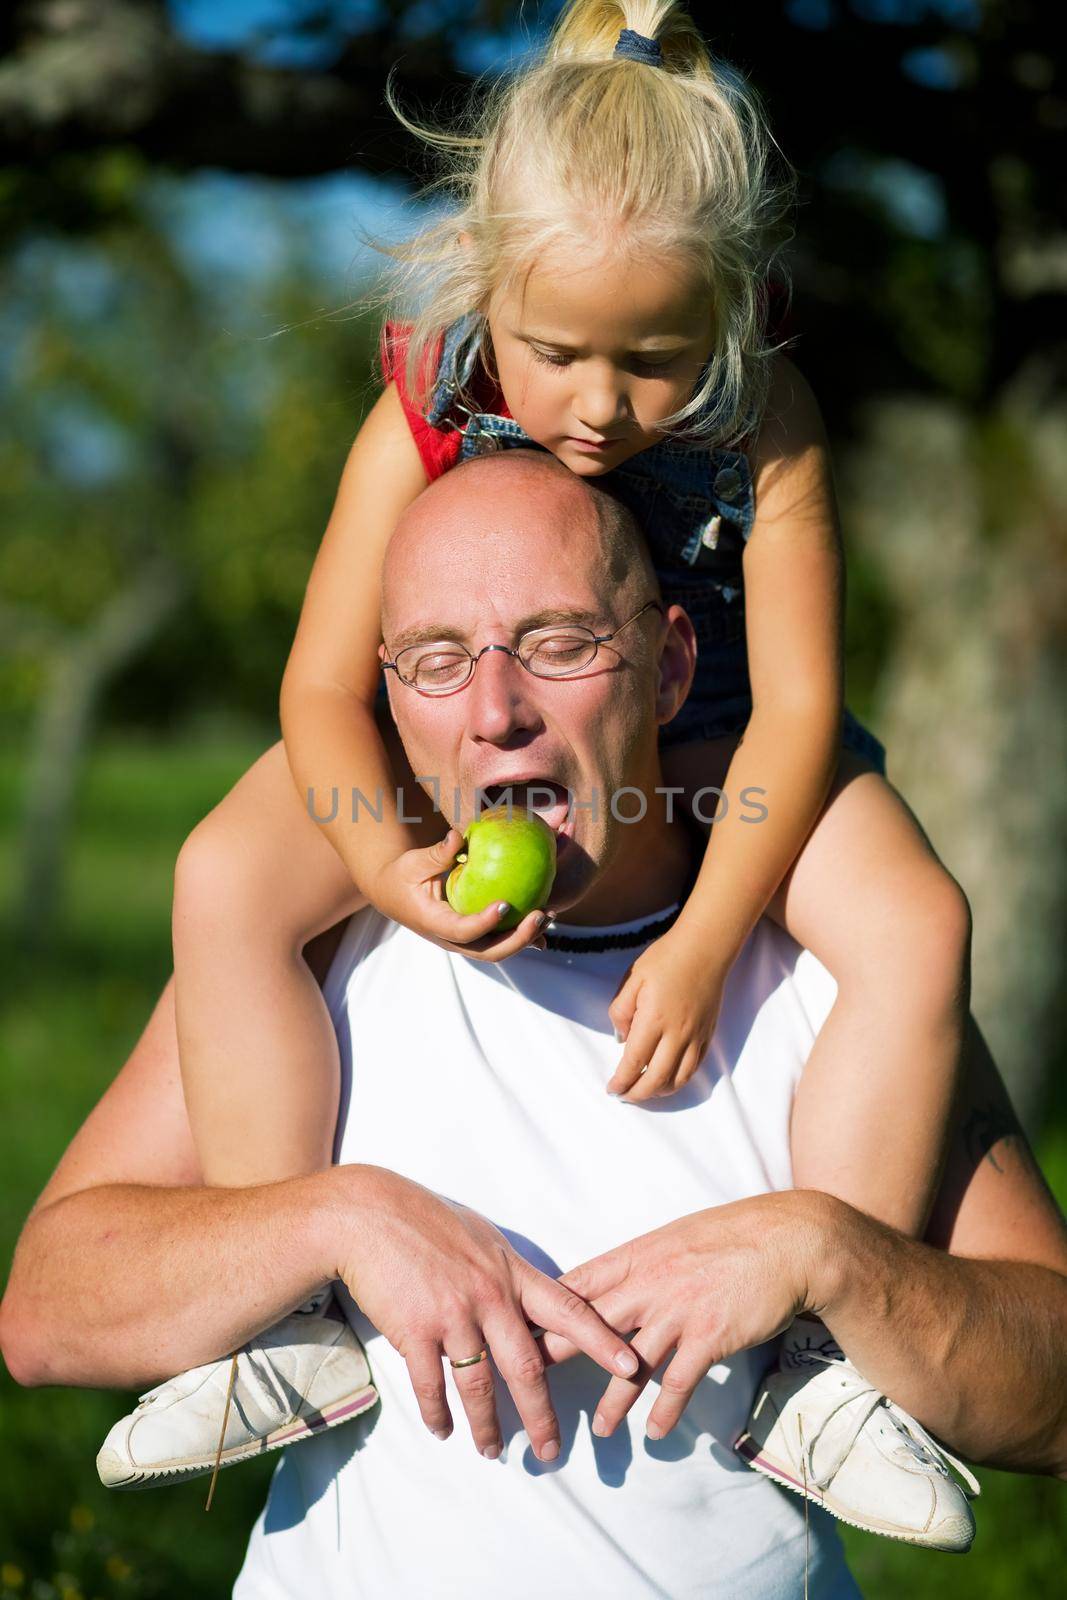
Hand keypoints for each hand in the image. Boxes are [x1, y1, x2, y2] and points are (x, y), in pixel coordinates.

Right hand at [334, 1166, 640, 1459]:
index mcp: (512, 1272)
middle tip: (551, 1450)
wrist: (369, 1214)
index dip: (602, 1340)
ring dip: (487, 1426)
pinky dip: (438, 1413)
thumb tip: (527, 1295)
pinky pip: (432, 1385)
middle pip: (527, 1368)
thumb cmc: (425, 1219)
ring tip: (492, 1451)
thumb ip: (507, 1270)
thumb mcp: (481, 1236)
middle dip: (542, 1415)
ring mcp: (452, 1315)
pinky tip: (442, 1429)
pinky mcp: (415, 1330)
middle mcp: (489, 1296)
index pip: (569, 1310)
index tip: (630, 1366)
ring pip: (480, 1386)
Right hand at [368, 829, 546, 961]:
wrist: (391, 894)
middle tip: (541, 914)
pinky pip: (499, 940)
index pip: (462, 931)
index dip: (485, 922)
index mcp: (433, 923)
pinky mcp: (472, 937)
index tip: (506, 905)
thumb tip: (459, 836)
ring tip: (549, 915)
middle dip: (518, 938)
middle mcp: (450, 939)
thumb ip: (436, 853)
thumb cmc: (402, 875)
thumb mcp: (413, 862)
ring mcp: (462, 942)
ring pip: (498, 950)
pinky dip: (522, 935)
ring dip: (526, 938)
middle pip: (488, 952)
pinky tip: (545, 921)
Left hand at [540, 1193, 825, 1439]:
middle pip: (591, 1325)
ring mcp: (678, 1311)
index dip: (546, 1309)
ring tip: (600, 1430)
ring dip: (612, 1402)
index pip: (579, 1284)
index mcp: (637, 1256)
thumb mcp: (675, 1237)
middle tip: (528, 1382)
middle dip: (558, 1354)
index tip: (517, 1328)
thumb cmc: (732, 1235)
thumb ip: (641, 1263)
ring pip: (630, 1365)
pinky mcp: (708, 1336)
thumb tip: (612, 1281)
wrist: (788, 1240)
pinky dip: (664, 1410)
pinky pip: (678, 1381)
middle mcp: (649, 1284)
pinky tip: (655, 1431)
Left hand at [606, 928, 730, 1100]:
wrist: (705, 947)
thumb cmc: (665, 958)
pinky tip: (667, 1078)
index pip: (634, 1062)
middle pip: (657, 1079)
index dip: (622, 1081)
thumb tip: (621, 1040)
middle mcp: (678, 1034)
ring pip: (679, 1079)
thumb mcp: (632, 979)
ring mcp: (696, 1036)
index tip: (611, 1089)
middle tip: (624, 1096)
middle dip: (638, 1094)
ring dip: (659, 1092)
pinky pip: (694, 1067)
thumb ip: (620, 1012)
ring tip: (643, 1091)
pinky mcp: (708, 1034)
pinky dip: (679, 1080)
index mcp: (654, 1020)